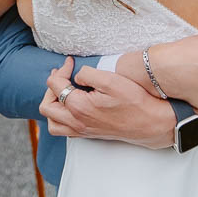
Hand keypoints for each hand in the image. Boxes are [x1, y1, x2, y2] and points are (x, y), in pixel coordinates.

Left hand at [40, 58, 174, 149]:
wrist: (151, 123)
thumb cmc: (134, 101)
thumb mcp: (111, 80)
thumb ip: (88, 74)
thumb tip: (76, 76)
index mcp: (79, 107)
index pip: (55, 85)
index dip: (61, 69)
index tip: (70, 62)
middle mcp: (76, 122)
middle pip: (46, 106)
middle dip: (51, 88)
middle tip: (62, 75)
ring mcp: (82, 131)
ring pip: (52, 123)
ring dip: (53, 106)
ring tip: (63, 92)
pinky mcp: (89, 134)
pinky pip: (64, 130)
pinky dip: (61, 117)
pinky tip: (72, 106)